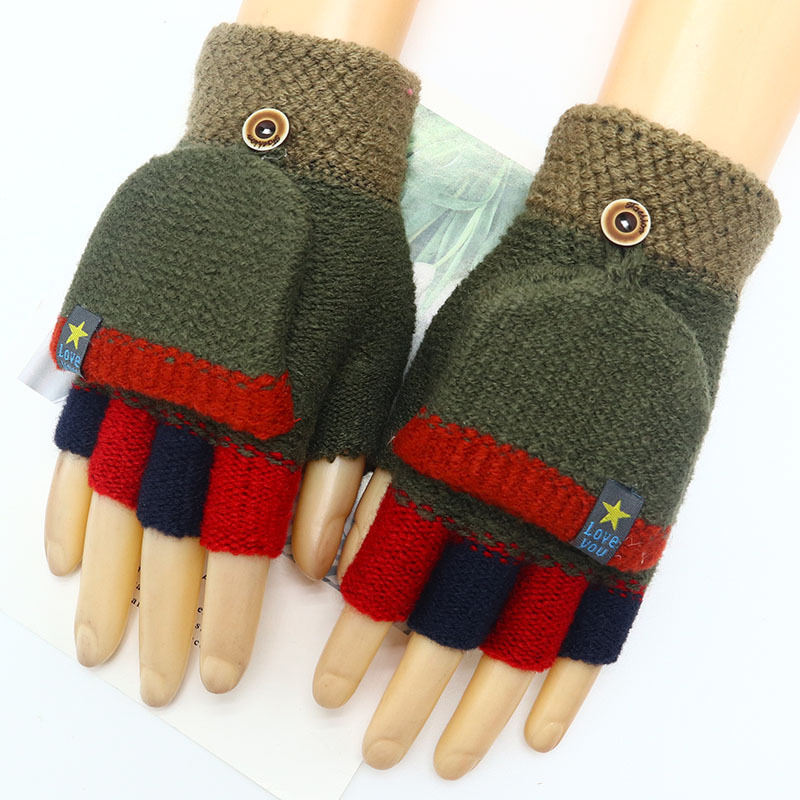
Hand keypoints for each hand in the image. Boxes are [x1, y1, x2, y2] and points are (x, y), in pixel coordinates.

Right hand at [43, 23, 418, 704]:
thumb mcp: (371, 353)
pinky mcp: (106, 339)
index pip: (242, 543)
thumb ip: (340, 460)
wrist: (284, 148)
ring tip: (102, 648)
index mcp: (265, 412)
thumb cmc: (347, 252)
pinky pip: (80, 441)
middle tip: (162, 686)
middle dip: (169, 621)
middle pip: (172, 539)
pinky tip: (71, 558)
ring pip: (117, 503)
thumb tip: (313, 563)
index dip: (233, 615)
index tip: (226, 672)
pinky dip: (72, 505)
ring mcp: (137, 370)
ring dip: (110, 585)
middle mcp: (190, 403)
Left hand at [311, 104, 779, 776]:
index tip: (330, 687)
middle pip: (447, 629)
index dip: (356, 641)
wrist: (623, 263)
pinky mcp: (640, 526)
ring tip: (447, 761)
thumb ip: (384, 465)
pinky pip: (603, 628)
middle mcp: (510, 505)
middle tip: (376, 747)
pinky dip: (567, 686)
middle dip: (404, 696)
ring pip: (522, 648)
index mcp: (447, 461)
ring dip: (480, 714)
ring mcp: (582, 522)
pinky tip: (539, 732)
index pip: (386, 580)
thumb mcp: (425, 372)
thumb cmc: (508, 307)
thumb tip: (333, 556)